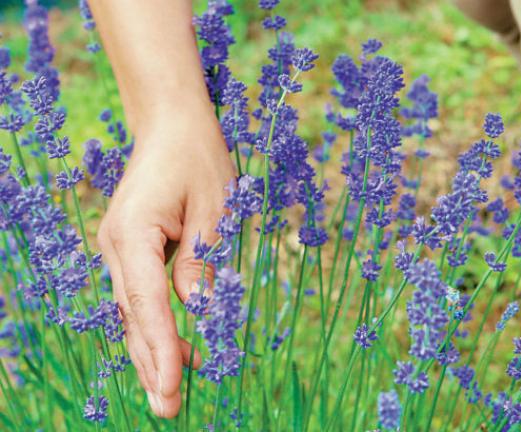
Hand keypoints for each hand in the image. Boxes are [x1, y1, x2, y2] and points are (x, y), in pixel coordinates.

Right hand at [97, 109, 234, 417]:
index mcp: (134, 233)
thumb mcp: (215, 209)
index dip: (163, 346)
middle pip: (134, 315)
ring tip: (168, 395)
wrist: (172, 124)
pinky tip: (170, 353)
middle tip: (169, 408)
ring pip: (134, 312)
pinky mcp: (130, 250)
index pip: (150, 302)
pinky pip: (141, 296)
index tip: (177, 383)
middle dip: (152, 364)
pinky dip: (154, 326)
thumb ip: (204, 263)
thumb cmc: (198, 158)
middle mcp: (116, 246)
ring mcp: (118, 249)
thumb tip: (198, 312)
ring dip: (151, 352)